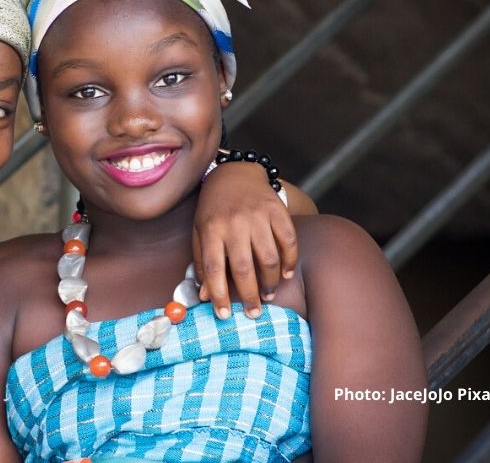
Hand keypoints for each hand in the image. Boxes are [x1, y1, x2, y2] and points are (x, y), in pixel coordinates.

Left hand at [193, 162, 297, 318]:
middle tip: (254, 313)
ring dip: (270, 282)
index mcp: (211, 229)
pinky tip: (286, 274)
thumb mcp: (199, 232)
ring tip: (268, 295)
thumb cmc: (213, 210)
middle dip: (249, 295)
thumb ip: (202, 263)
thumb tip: (204, 296)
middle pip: (243, 267)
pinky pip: (288, 241)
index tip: (224, 315)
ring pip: (268, 257)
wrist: (234, 174)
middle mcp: (234, 223)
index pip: (213, 268)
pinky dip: (290, 261)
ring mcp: (257, 216)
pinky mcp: (277, 210)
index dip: (218, 294)